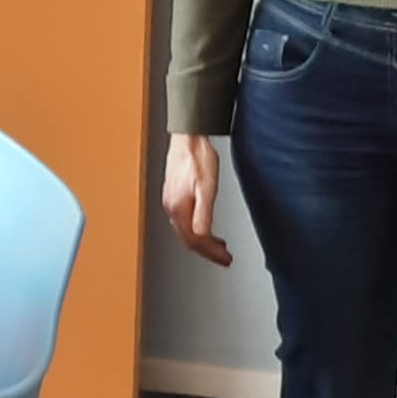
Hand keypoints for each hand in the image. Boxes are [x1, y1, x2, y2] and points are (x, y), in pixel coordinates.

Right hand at [162, 134, 231, 266]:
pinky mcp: (175, 194)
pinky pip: (185, 220)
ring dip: (203, 241)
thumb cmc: (198, 159)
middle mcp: (172, 207)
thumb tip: (202, 235)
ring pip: (186, 230)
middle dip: (208, 251)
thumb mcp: (206, 188)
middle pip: (189, 239)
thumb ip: (204, 213)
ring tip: (218, 245)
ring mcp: (171, 201)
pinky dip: (197, 228)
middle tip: (223, 257)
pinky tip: (205, 225)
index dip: (211, 253)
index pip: (194, 241)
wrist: (189, 138)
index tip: (224, 260)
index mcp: (179, 209)